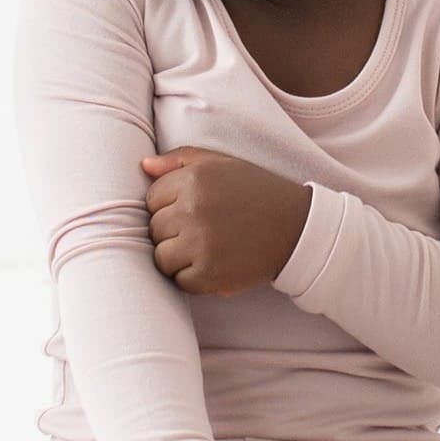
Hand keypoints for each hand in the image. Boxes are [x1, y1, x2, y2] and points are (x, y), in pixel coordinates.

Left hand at [139, 147, 310, 296]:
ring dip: (178, 257)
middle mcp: (194, 209)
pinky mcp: (210, 273)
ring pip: (161, 258)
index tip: (193, 208)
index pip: (152, 198)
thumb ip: (180, 159)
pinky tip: (214, 262)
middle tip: (203, 228)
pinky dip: (193, 278)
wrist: (295, 226)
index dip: (169, 205)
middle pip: (154, 229)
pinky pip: (180, 281)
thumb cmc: (254, 191)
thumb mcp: (221, 163)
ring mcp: (201, 244)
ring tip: (205, 247)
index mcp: (194, 178)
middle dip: (173, 231)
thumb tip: (144, 165)